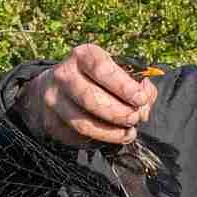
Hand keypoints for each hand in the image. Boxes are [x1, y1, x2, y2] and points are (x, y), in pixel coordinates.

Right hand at [14, 44, 156, 146]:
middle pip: (91, 98)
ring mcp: (54, 100)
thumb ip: (138, 84)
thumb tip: (144, 105)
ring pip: (83, 123)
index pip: (102, 69)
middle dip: (118, 112)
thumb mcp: (118, 71)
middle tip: (135, 118)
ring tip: (129, 133)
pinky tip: (113, 137)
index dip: (124, 86)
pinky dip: (100, 140)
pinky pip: (78, 137)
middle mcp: (64, 75)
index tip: (140, 99)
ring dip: (111, 132)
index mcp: (83, 56)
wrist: (56, 89)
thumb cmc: (98, 79)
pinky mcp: (51, 123)